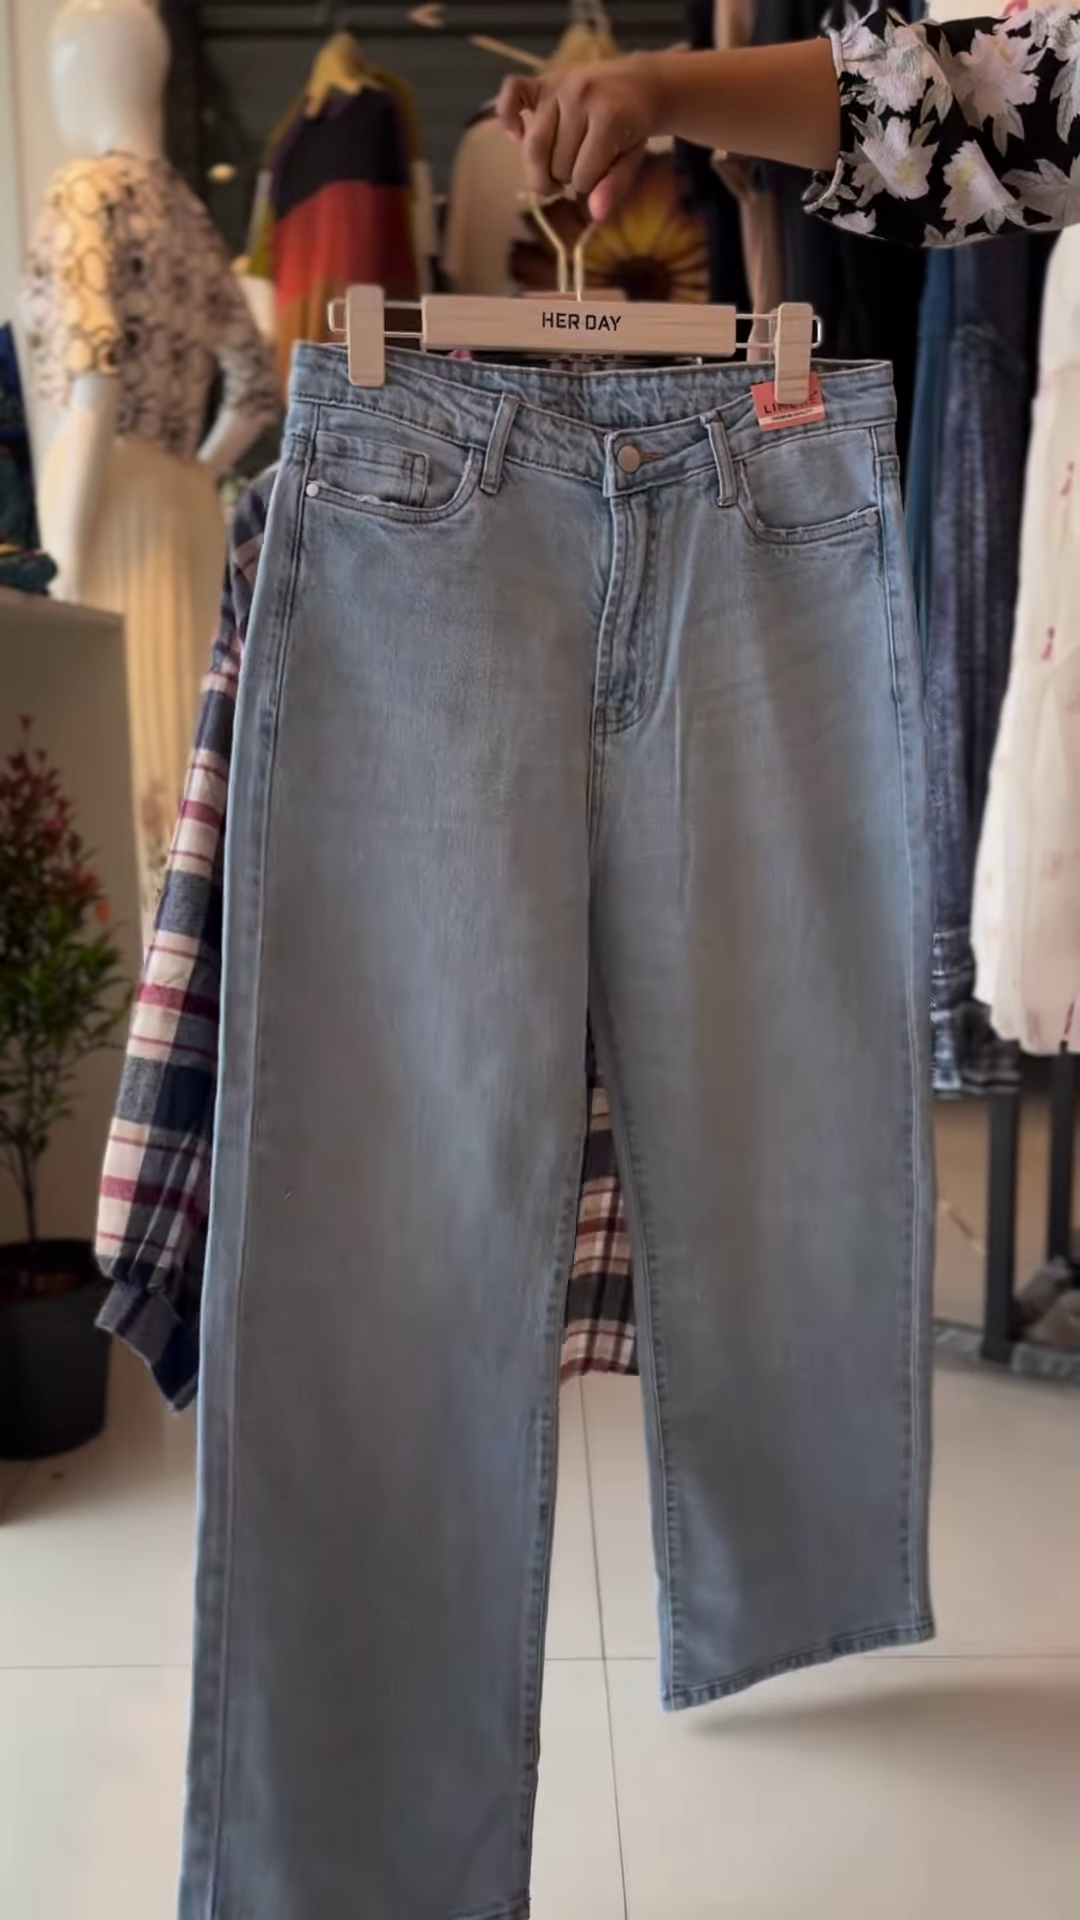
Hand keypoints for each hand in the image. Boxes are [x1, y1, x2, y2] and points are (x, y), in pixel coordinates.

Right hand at [497, 57, 660, 222]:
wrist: (637, 83)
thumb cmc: (632, 128)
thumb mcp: (632, 159)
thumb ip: (615, 186)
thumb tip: (596, 215)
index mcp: (609, 118)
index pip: (581, 177)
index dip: (588, 185)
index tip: (597, 173)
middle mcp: (579, 97)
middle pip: (553, 162)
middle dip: (563, 177)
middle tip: (575, 171)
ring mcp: (559, 86)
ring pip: (534, 145)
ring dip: (543, 164)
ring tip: (557, 163)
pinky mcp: (542, 80)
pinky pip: (512, 91)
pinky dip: (507, 116)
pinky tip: (517, 135)